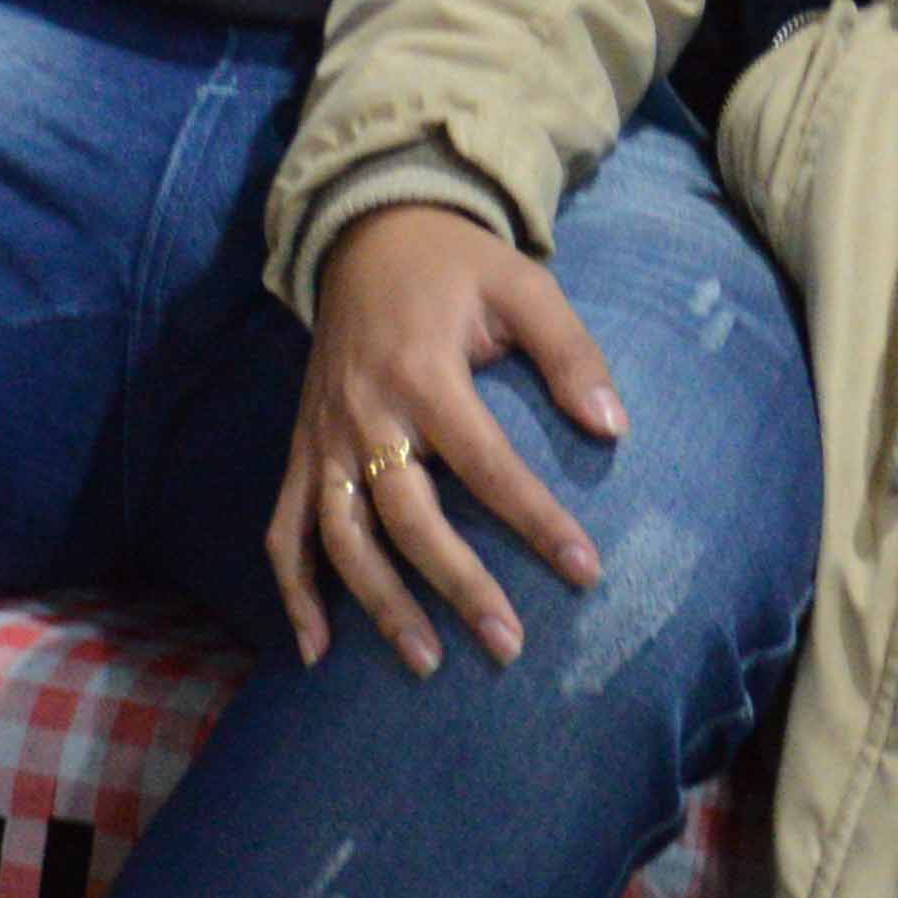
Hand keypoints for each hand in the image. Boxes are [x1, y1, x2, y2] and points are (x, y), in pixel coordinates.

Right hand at [267, 205, 623, 675]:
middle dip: (459, 586)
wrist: (364, 234)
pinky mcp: (299, 450)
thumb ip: (569, 353)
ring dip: (379, 605)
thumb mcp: (523, 285)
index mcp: (422, 373)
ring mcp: (322, 438)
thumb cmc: (456, 266)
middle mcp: (364, 414)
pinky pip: (283, 531)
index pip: (486, 463)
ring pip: (341, 537)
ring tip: (426, 663)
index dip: (536, 520)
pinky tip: (316, 651)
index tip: (586, 569)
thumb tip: (613, 427)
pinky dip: (292, 592)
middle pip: (407, 518)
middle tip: (509, 645)